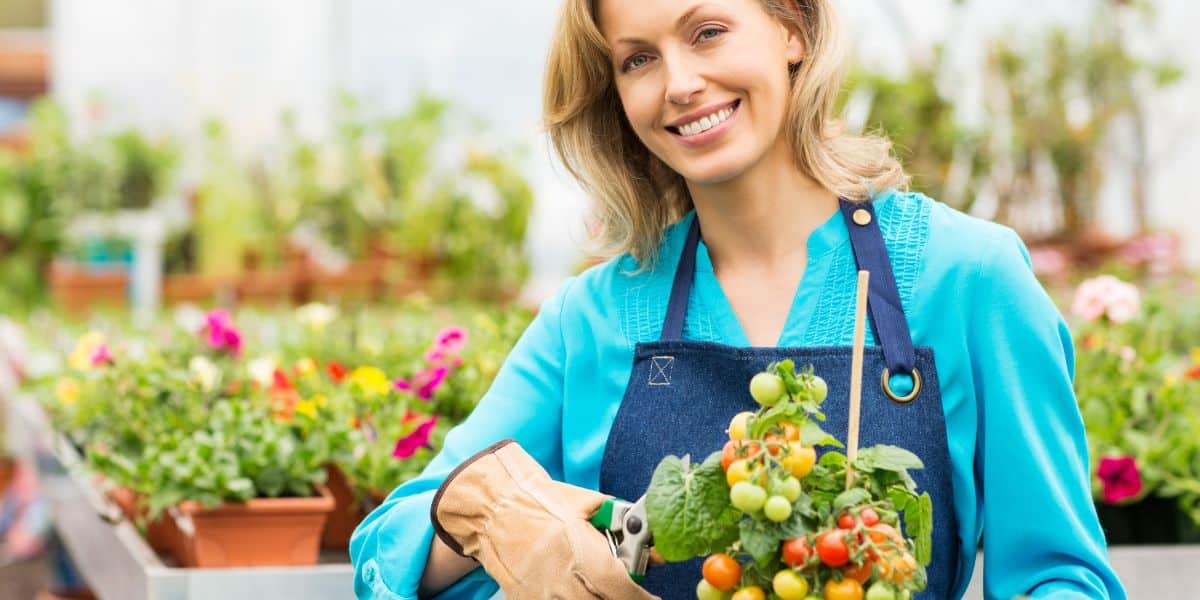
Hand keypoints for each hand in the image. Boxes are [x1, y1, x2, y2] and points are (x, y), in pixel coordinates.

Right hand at [432, 440, 659, 599]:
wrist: (494, 508)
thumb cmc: (540, 501)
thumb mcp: (586, 504)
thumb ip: (618, 522)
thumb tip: (649, 540)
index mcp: (583, 554)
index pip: (625, 592)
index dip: (642, 598)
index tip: (651, 598)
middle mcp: (565, 582)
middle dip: (619, 596)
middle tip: (624, 588)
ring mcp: (544, 596)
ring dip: (595, 597)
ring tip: (595, 584)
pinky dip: (572, 598)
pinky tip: (574, 589)